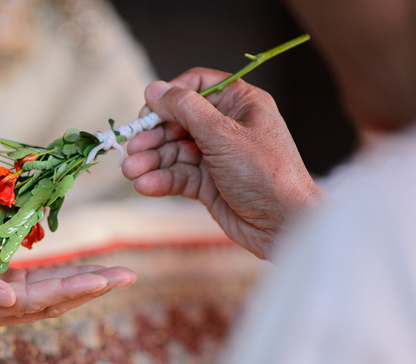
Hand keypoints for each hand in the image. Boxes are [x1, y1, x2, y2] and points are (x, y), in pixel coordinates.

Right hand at [0, 212, 136, 334]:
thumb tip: (8, 301)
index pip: (33, 302)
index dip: (70, 290)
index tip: (102, 280)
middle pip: (49, 303)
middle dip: (89, 289)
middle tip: (128, 275)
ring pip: (49, 297)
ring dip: (83, 285)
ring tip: (119, 274)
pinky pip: (38, 286)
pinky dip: (64, 278)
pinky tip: (89, 272)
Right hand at [122, 68, 331, 259]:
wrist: (284, 225)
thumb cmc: (265, 173)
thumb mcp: (222, 134)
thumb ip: (185, 109)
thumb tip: (154, 89)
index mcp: (239, 104)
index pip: (196, 86)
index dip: (169, 97)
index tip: (148, 112)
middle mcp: (226, 127)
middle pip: (178, 122)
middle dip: (153, 137)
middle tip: (132, 150)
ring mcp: (216, 157)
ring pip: (174, 152)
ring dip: (151, 161)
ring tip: (130, 171)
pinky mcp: (208, 184)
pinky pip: (178, 176)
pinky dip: (160, 180)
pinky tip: (144, 185)